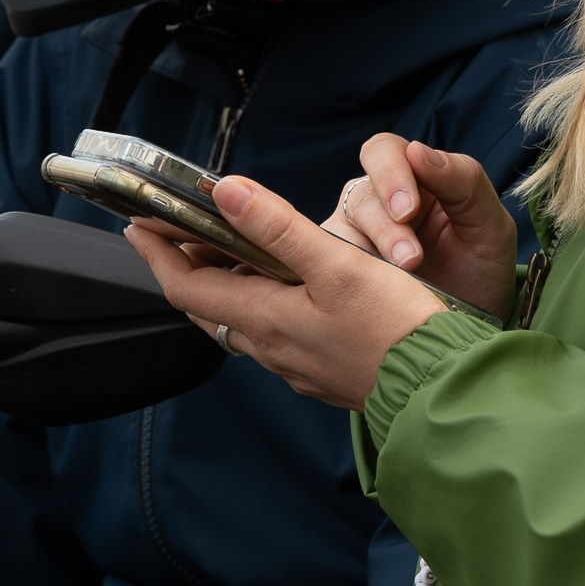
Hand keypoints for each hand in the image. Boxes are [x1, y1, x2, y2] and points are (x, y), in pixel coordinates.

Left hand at [124, 174, 448, 409]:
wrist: (445, 392)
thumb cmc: (398, 329)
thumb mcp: (338, 265)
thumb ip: (279, 229)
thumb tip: (227, 193)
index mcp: (266, 320)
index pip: (187, 286)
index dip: (158, 253)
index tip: (139, 223)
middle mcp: (273, 349)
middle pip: (210, 306)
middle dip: (188, 267)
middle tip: (180, 231)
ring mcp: (298, 366)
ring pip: (243, 323)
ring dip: (227, 287)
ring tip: (230, 252)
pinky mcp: (324, 373)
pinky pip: (276, 337)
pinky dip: (263, 306)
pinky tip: (288, 291)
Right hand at [332, 136, 518, 322]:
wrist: (473, 333)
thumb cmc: (483, 271)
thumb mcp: (490, 226)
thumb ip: (464, 181)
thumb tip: (417, 150)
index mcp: (415, 179)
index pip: (384, 153)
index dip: (390, 175)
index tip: (409, 211)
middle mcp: (377, 202)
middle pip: (359, 193)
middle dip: (383, 225)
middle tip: (409, 259)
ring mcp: (355, 237)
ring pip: (341, 231)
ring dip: (372, 257)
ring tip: (406, 283)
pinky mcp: (339, 273)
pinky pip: (327, 266)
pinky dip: (350, 278)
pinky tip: (378, 296)